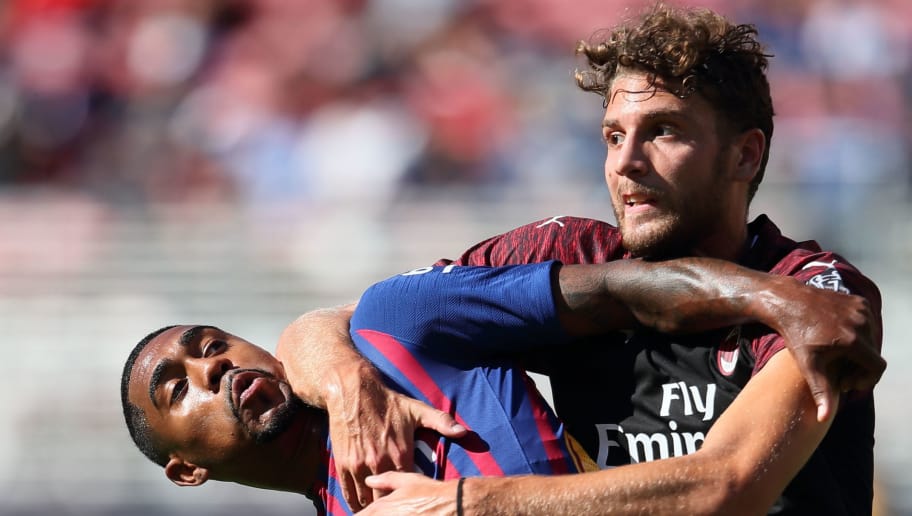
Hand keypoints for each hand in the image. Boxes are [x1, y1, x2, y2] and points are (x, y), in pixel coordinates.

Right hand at [327, 379, 465, 511]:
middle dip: (391, 506)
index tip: (414, 501)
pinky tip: (359, 506)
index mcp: (400, 453)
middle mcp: (379, 462)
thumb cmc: (387, 402)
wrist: (353, 390)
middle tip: (397, 508)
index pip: (408, 489)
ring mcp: (359, 464)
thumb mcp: (417, 410)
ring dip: (371, 507)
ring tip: (379, 511)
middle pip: (386, 500)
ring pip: (365, 499)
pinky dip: (353, 502)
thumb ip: (442, 422)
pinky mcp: (343, 463)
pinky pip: (348, 492)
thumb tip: (464, 432)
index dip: (411, 498)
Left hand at [773, 281, 884, 421]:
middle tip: (839, 373)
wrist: (788, 302)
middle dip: (861, 368)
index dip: (866, 380)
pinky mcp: (859, 301)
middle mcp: (862, 323)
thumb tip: (824, 420)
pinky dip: (859, 335)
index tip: (847, 383)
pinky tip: (840, 341)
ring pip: (872, 339)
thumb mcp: (808, 365)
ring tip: (839, 358)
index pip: (877, 368)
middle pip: (874, 354)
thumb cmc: (796, 335)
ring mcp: (862, 309)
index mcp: (853, 340)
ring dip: (861, 352)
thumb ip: (821, 392)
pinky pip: (867, 324)